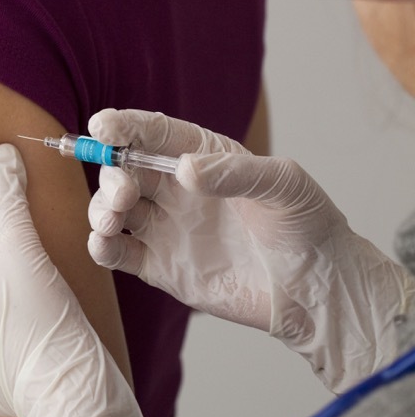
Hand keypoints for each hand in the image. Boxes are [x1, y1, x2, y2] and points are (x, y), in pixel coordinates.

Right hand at [86, 108, 414, 392]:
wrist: (315, 291)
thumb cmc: (309, 228)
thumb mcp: (285, 186)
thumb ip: (236, 173)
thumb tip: (184, 170)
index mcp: (205, 158)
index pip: (154, 133)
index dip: (124, 126)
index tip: (102, 127)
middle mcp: (179, 190)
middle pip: (124, 169)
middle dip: (111, 172)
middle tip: (124, 191)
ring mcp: (166, 228)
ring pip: (112, 208)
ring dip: (100, 207)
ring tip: (113, 219)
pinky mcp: (159, 266)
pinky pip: (117, 252)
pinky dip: (101, 245)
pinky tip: (105, 243)